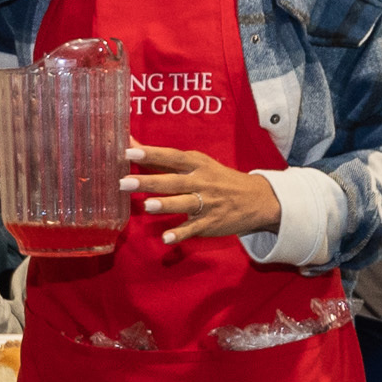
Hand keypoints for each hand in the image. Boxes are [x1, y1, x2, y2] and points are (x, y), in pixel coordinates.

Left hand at [128, 144, 281, 243]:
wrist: (256, 199)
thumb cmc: (217, 178)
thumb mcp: (196, 163)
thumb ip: (161, 157)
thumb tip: (130, 142)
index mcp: (196, 164)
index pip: (171, 157)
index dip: (151, 154)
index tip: (129, 151)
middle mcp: (201, 182)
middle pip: (173, 181)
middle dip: (149, 182)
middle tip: (125, 182)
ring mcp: (207, 203)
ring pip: (184, 203)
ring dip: (166, 204)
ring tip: (148, 206)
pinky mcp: (210, 223)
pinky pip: (193, 229)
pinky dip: (180, 234)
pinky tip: (166, 239)